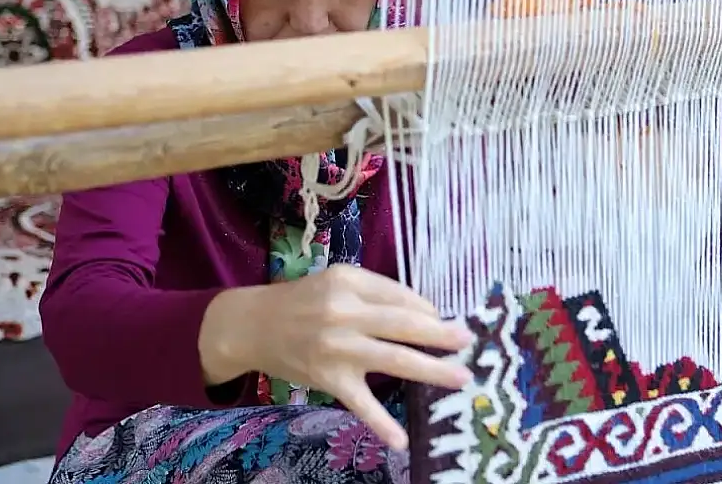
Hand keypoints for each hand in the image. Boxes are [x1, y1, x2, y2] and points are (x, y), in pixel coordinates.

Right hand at [199, 266, 472, 449]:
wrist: (252, 325)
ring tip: (460, 377)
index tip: (444, 321)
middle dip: (441, 334)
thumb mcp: (337, 281)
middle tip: (469, 342)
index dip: (428, 310)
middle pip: (403, 324)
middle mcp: (344, 313)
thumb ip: (376, 292)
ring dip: (431, 369)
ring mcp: (337, 348)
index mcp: (349, 282)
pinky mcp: (328, 379)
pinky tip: (400, 440)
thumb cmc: (302, 301)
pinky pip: (360, 403)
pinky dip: (380, 424)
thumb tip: (424, 313)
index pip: (400, 296)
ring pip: (393, 359)